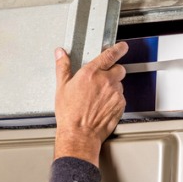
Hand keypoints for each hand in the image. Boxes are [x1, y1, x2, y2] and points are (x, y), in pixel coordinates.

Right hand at [54, 42, 127, 166]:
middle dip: (114, 72)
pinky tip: (102, 106)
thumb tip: (61, 54)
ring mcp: (115, 93)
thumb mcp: (61, 87)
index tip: (122, 47)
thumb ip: (63, 67)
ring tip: (99, 97)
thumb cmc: (70, 114)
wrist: (79, 134)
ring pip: (119, 85)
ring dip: (113, 87)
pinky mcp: (120, 105)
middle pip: (119, 69)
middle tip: (103, 80)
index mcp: (91, 73)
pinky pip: (121, 98)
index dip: (118, 49)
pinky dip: (114, 99)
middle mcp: (106, 81)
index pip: (110, 54)